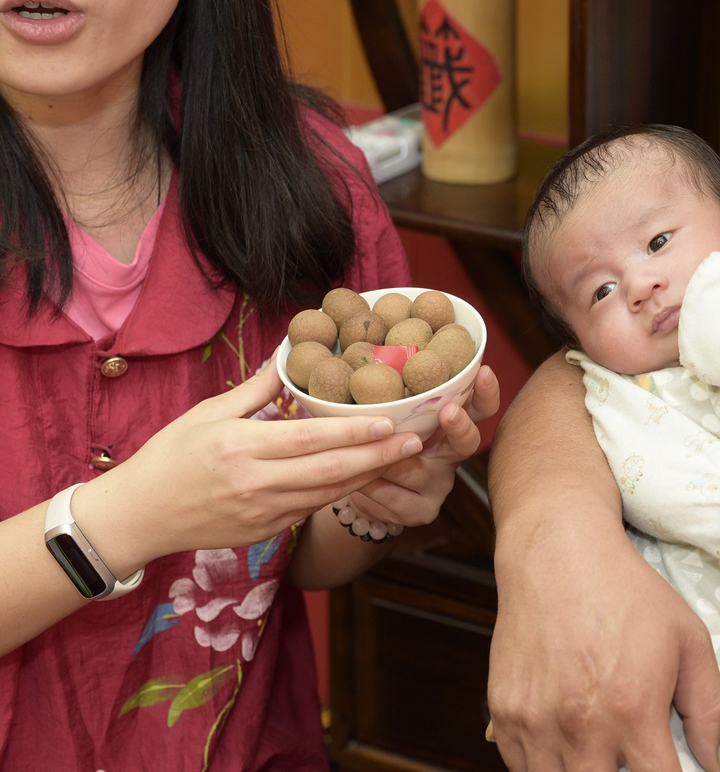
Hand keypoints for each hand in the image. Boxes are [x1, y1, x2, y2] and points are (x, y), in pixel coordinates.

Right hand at [73, 359, 428, 569]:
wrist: (138, 516)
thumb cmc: (169, 456)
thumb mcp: (206, 413)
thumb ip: (255, 389)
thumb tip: (288, 355)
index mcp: (241, 448)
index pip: (309, 440)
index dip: (352, 431)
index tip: (387, 419)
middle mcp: (256, 484)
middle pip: (331, 471)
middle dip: (378, 457)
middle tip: (414, 441)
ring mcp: (263, 513)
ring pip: (329, 494)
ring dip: (369, 476)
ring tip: (403, 458)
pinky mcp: (266, 532)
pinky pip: (312, 509)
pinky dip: (343, 493)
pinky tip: (368, 477)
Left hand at [346, 364, 499, 525]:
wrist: (365, 491)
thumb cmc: (378, 442)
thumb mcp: (389, 418)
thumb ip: (393, 400)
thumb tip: (376, 361)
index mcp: (448, 425)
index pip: (480, 408)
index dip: (485, 392)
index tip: (482, 372)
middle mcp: (451, 456)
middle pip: (468, 441)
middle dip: (458, 425)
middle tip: (449, 410)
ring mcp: (439, 485)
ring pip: (411, 468)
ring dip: (380, 458)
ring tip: (354, 450)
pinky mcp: (422, 511)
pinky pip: (391, 496)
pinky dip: (368, 486)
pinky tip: (356, 482)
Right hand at [487, 512, 719, 770]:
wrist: (559, 554)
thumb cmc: (627, 593)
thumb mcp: (688, 639)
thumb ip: (707, 707)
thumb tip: (716, 760)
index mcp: (633, 710)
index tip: (668, 769)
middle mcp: (582, 725)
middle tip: (631, 756)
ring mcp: (536, 723)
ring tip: (597, 751)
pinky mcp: (504, 714)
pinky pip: (521, 768)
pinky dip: (544, 766)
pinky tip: (565, 744)